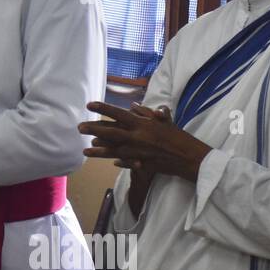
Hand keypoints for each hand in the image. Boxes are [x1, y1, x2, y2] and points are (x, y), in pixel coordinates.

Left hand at [79, 101, 211, 182]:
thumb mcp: (165, 121)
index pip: (119, 114)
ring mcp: (139, 152)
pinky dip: (119, 162)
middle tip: (79, 127)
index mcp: (143, 124)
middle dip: (94, 129)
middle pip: (111, 132)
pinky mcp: (142, 164)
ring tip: (85, 149)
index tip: (89, 105)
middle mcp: (138, 137)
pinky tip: (111, 162)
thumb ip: (148, 113)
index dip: (103, 108)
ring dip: (99, 150)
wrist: (190, 157)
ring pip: (114, 150)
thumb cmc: (179, 137)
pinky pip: (127, 163)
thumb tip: (133, 107)